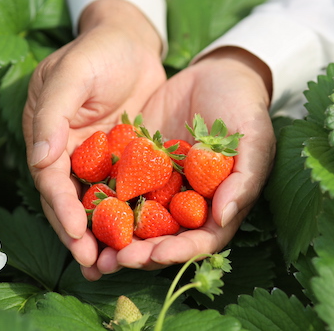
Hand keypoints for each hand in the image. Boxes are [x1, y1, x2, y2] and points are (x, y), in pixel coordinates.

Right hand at [22, 0, 165, 271]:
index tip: (77, 235)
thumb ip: (54, 114)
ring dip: (102, 233)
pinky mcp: (123, 158)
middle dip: (80, 234)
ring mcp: (95, 157)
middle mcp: (67, 151)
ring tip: (113, 266)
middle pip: (71, 200)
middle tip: (95, 266)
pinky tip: (141, 238)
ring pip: (95, 202)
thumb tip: (40, 159)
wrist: (131, 39)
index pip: (51, 180)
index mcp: (47, 134)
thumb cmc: (97, 50)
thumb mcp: (71, 73)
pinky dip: (127, 214)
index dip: (62, 208)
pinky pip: (123, 190)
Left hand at [82, 46, 275, 279]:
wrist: (219, 72)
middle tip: (113, 260)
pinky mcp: (136, 163)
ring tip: (90, 247)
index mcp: (215, 206)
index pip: (197, 241)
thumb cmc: (246, 110)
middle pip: (160, 238)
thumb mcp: (254, 142)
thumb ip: (243, 180)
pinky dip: (99, 198)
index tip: (156, 253)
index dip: (177, 251)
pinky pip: (115, 184)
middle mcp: (183, 203)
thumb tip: (223, 217)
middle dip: (137, 252)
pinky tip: (78, 205)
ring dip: (113, 237)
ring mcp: (158, 185)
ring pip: (133, 218)